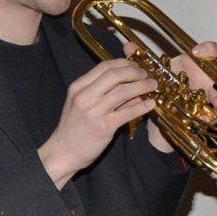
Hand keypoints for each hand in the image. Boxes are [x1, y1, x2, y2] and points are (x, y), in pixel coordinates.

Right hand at [39, 58, 156, 185]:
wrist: (63, 152)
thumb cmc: (74, 127)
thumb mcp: (82, 104)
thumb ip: (102, 92)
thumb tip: (129, 85)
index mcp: (78, 87)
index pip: (104, 66)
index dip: (123, 63)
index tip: (135, 65)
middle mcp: (85, 96)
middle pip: (115, 75)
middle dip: (135, 72)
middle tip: (146, 75)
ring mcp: (94, 111)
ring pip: (123, 91)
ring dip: (142, 86)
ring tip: (153, 86)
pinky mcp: (104, 126)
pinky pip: (128, 112)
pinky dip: (142, 106)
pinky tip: (150, 104)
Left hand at [146, 42, 216, 152]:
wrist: (155, 116)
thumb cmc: (159, 89)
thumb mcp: (150, 75)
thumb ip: (140, 60)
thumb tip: (127, 46)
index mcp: (194, 64)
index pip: (209, 50)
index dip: (208, 48)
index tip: (197, 52)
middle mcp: (205, 78)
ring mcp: (208, 95)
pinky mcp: (206, 112)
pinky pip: (215, 112)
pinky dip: (216, 112)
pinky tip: (213, 114)